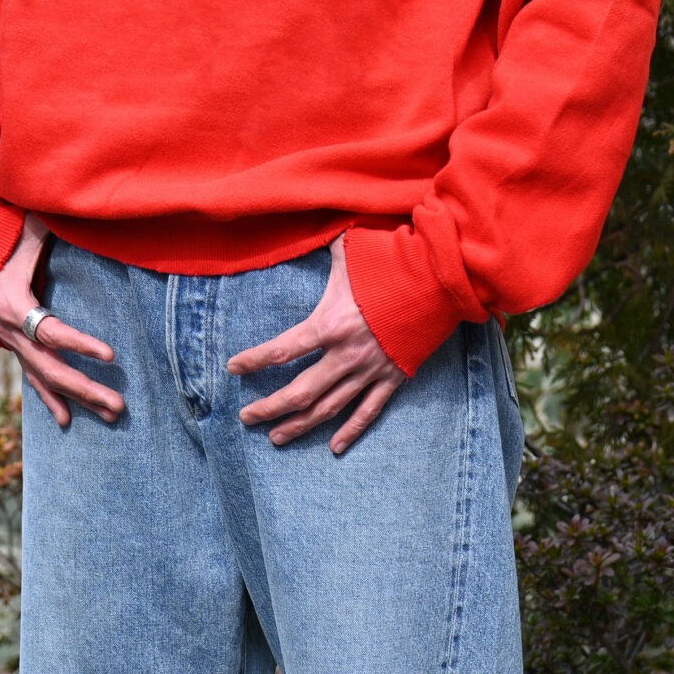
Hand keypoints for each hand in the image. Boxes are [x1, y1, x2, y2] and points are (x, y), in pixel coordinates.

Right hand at [0, 213, 122, 427]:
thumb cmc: (5, 242)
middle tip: (119, 405)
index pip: (51, 330)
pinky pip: (33, 380)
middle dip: (86, 387)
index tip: (112, 355)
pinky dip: (50, 400)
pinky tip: (68, 421)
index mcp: (13, 303)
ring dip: (78, 399)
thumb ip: (46, 228)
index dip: (80, 344)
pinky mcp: (15, 350)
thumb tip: (75, 206)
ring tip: (111, 415)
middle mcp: (10, 331)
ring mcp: (12, 344)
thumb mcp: (25, 233)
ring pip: (46, 379)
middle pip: (51, 367)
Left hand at [227, 234, 405, 454]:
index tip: (233, 369)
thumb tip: (308, 226)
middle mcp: (347, 354)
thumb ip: (324, 248)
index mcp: (330, 324)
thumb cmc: (391, 263)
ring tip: (276, 437)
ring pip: (329, 408)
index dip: (254, 361)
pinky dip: (351, 431)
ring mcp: (371, 371)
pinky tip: (334, 447)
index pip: (282, 349)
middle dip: (269, 407)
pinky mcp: (394, 378)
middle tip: (246, 417)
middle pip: (300, 392)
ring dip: (300, 425)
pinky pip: (369, 412)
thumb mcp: (350, 251)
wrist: (440, 281)